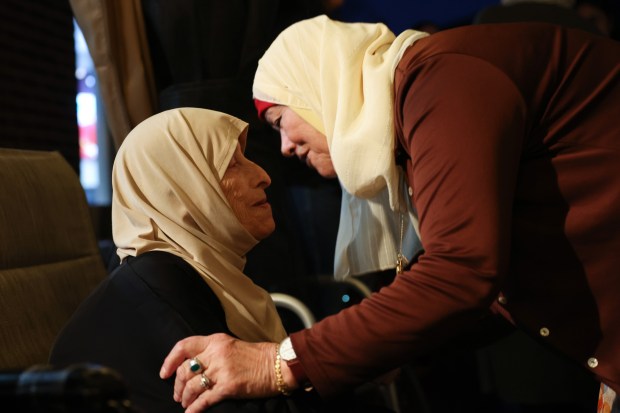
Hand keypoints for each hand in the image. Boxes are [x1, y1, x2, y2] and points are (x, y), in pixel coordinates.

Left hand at [159, 333, 277, 411]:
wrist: (278, 364)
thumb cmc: (257, 356)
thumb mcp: (232, 346)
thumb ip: (213, 352)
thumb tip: (194, 367)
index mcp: (216, 341)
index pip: (184, 346)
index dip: (170, 360)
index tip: (164, 373)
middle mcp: (216, 353)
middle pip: (185, 370)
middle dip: (177, 385)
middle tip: (177, 395)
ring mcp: (222, 370)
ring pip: (192, 386)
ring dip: (185, 398)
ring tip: (186, 404)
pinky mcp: (229, 386)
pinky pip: (204, 400)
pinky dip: (195, 408)